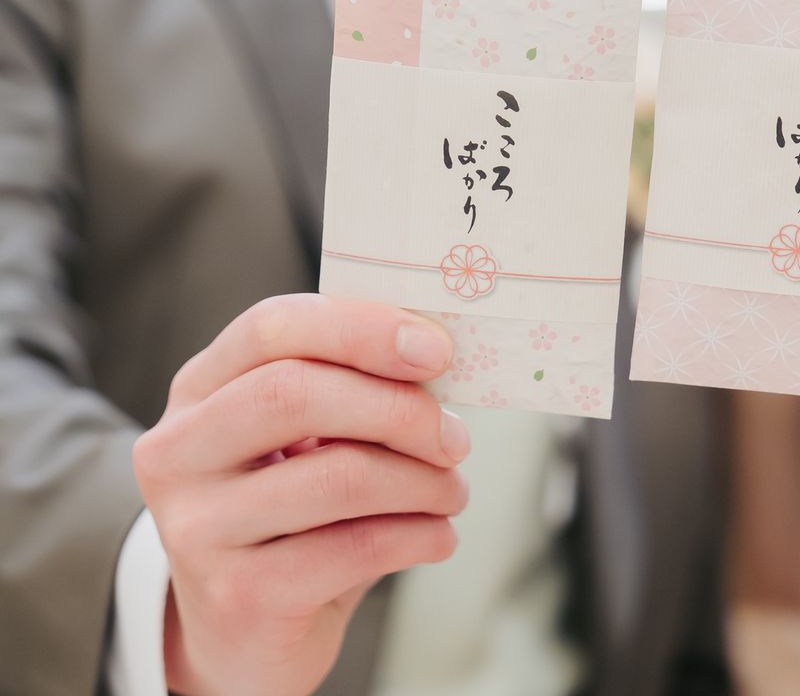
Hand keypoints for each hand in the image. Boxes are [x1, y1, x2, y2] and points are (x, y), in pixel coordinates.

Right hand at [133, 293, 468, 695]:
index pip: (273, 326)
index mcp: (200, 387)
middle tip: (455, 438)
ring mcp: (197, 528)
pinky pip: (355, 550)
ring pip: (338, 477)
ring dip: (422, 481)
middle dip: (399, 408)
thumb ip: (351, 385)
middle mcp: (179, 451)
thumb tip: (436, 353)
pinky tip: (438, 535)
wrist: (244, 637)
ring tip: (452, 491)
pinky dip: (419, 535)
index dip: (361, 328)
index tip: (437, 349)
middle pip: (296, 393)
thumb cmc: (294, 511)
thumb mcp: (305, 436)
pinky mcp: (237, 597)